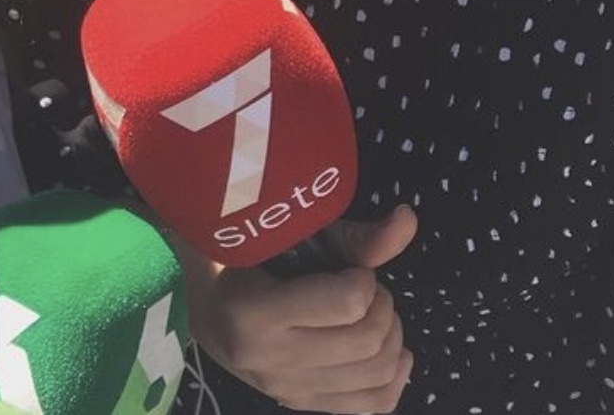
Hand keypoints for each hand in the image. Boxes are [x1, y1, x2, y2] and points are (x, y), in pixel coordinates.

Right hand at [177, 205, 417, 412]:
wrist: (204, 301)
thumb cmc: (247, 254)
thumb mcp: (290, 234)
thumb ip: (352, 234)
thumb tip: (409, 218)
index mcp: (258, 313)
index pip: (348, 304)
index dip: (364, 278)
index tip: (349, 267)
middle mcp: (271, 362)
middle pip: (368, 341)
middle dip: (382, 304)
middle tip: (365, 285)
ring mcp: (287, 391)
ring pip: (376, 376)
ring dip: (391, 336)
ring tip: (373, 312)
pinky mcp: (301, 404)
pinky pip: (370, 407)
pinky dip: (397, 379)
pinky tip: (397, 351)